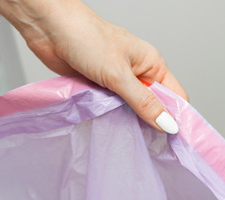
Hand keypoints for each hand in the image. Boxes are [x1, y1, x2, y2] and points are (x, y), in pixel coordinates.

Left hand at [0, 0, 187, 133]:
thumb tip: (168, 125)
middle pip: (153, 107)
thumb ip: (143, 102)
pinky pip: (110, 109)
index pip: (175, 96)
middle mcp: (137, 73)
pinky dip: (109, 118)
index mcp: (151, 64)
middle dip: (150, 124)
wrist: (48, 28)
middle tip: (148, 146)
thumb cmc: (86, 38)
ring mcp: (117, 82)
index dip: (177, 118)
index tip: (174, 142)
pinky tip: (107, 128)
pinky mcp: (99, 88)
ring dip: (127, 122)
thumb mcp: (119, 74)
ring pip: (130, 111)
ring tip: (126, 137)